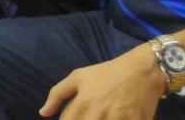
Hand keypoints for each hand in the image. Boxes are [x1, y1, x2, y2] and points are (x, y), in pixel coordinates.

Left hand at [39, 46, 165, 118]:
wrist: (141, 70)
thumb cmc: (106, 73)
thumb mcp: (78, 77)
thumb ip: (57, 94)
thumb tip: (43, 113)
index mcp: (82, 103)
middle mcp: (97, 113)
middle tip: (90, 117)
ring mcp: (117, 118)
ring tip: (101, 117)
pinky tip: (118, 118)